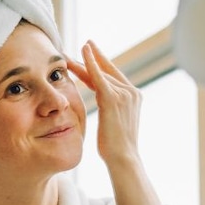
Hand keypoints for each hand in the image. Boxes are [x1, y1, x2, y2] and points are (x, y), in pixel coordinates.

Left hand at [68, 39, 160, 204]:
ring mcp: (124, 94)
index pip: (113, 78)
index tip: (90, 56)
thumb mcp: (114, 124)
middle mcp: (131, 92)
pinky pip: (99, 76)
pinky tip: (83, 51)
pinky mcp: (113, 97)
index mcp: (133, 98)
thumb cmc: (117, 148)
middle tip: (82, 46)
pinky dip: (91, 62)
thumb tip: (103, 110)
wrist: (123, 158)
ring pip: (100, 72)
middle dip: (92, 59)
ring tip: (70, 52)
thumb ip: (109, 110)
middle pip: (107, 72)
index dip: (100, 66)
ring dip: (85, 60)